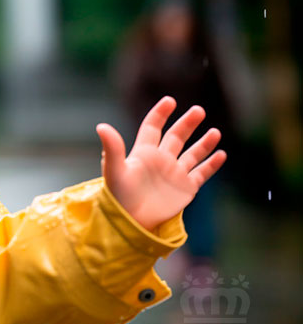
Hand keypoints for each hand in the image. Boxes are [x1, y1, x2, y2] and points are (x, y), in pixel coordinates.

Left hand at [95, 96, 226, 231]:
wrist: (130, 222)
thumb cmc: (118, 196)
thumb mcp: (114, 170)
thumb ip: (112, 148)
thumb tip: (101, 126)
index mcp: (143, 152)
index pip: (153, 127)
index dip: (160, 114)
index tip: (170, 101)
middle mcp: (160, 160)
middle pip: (176, 136)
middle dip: (187, 123)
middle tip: (198, 110)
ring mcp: (174, 174)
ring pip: (192, 154)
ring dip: (203, 143)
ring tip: (214, 132)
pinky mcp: (185, 188)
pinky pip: (201, 173)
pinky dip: (212, 164)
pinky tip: (221, 154)